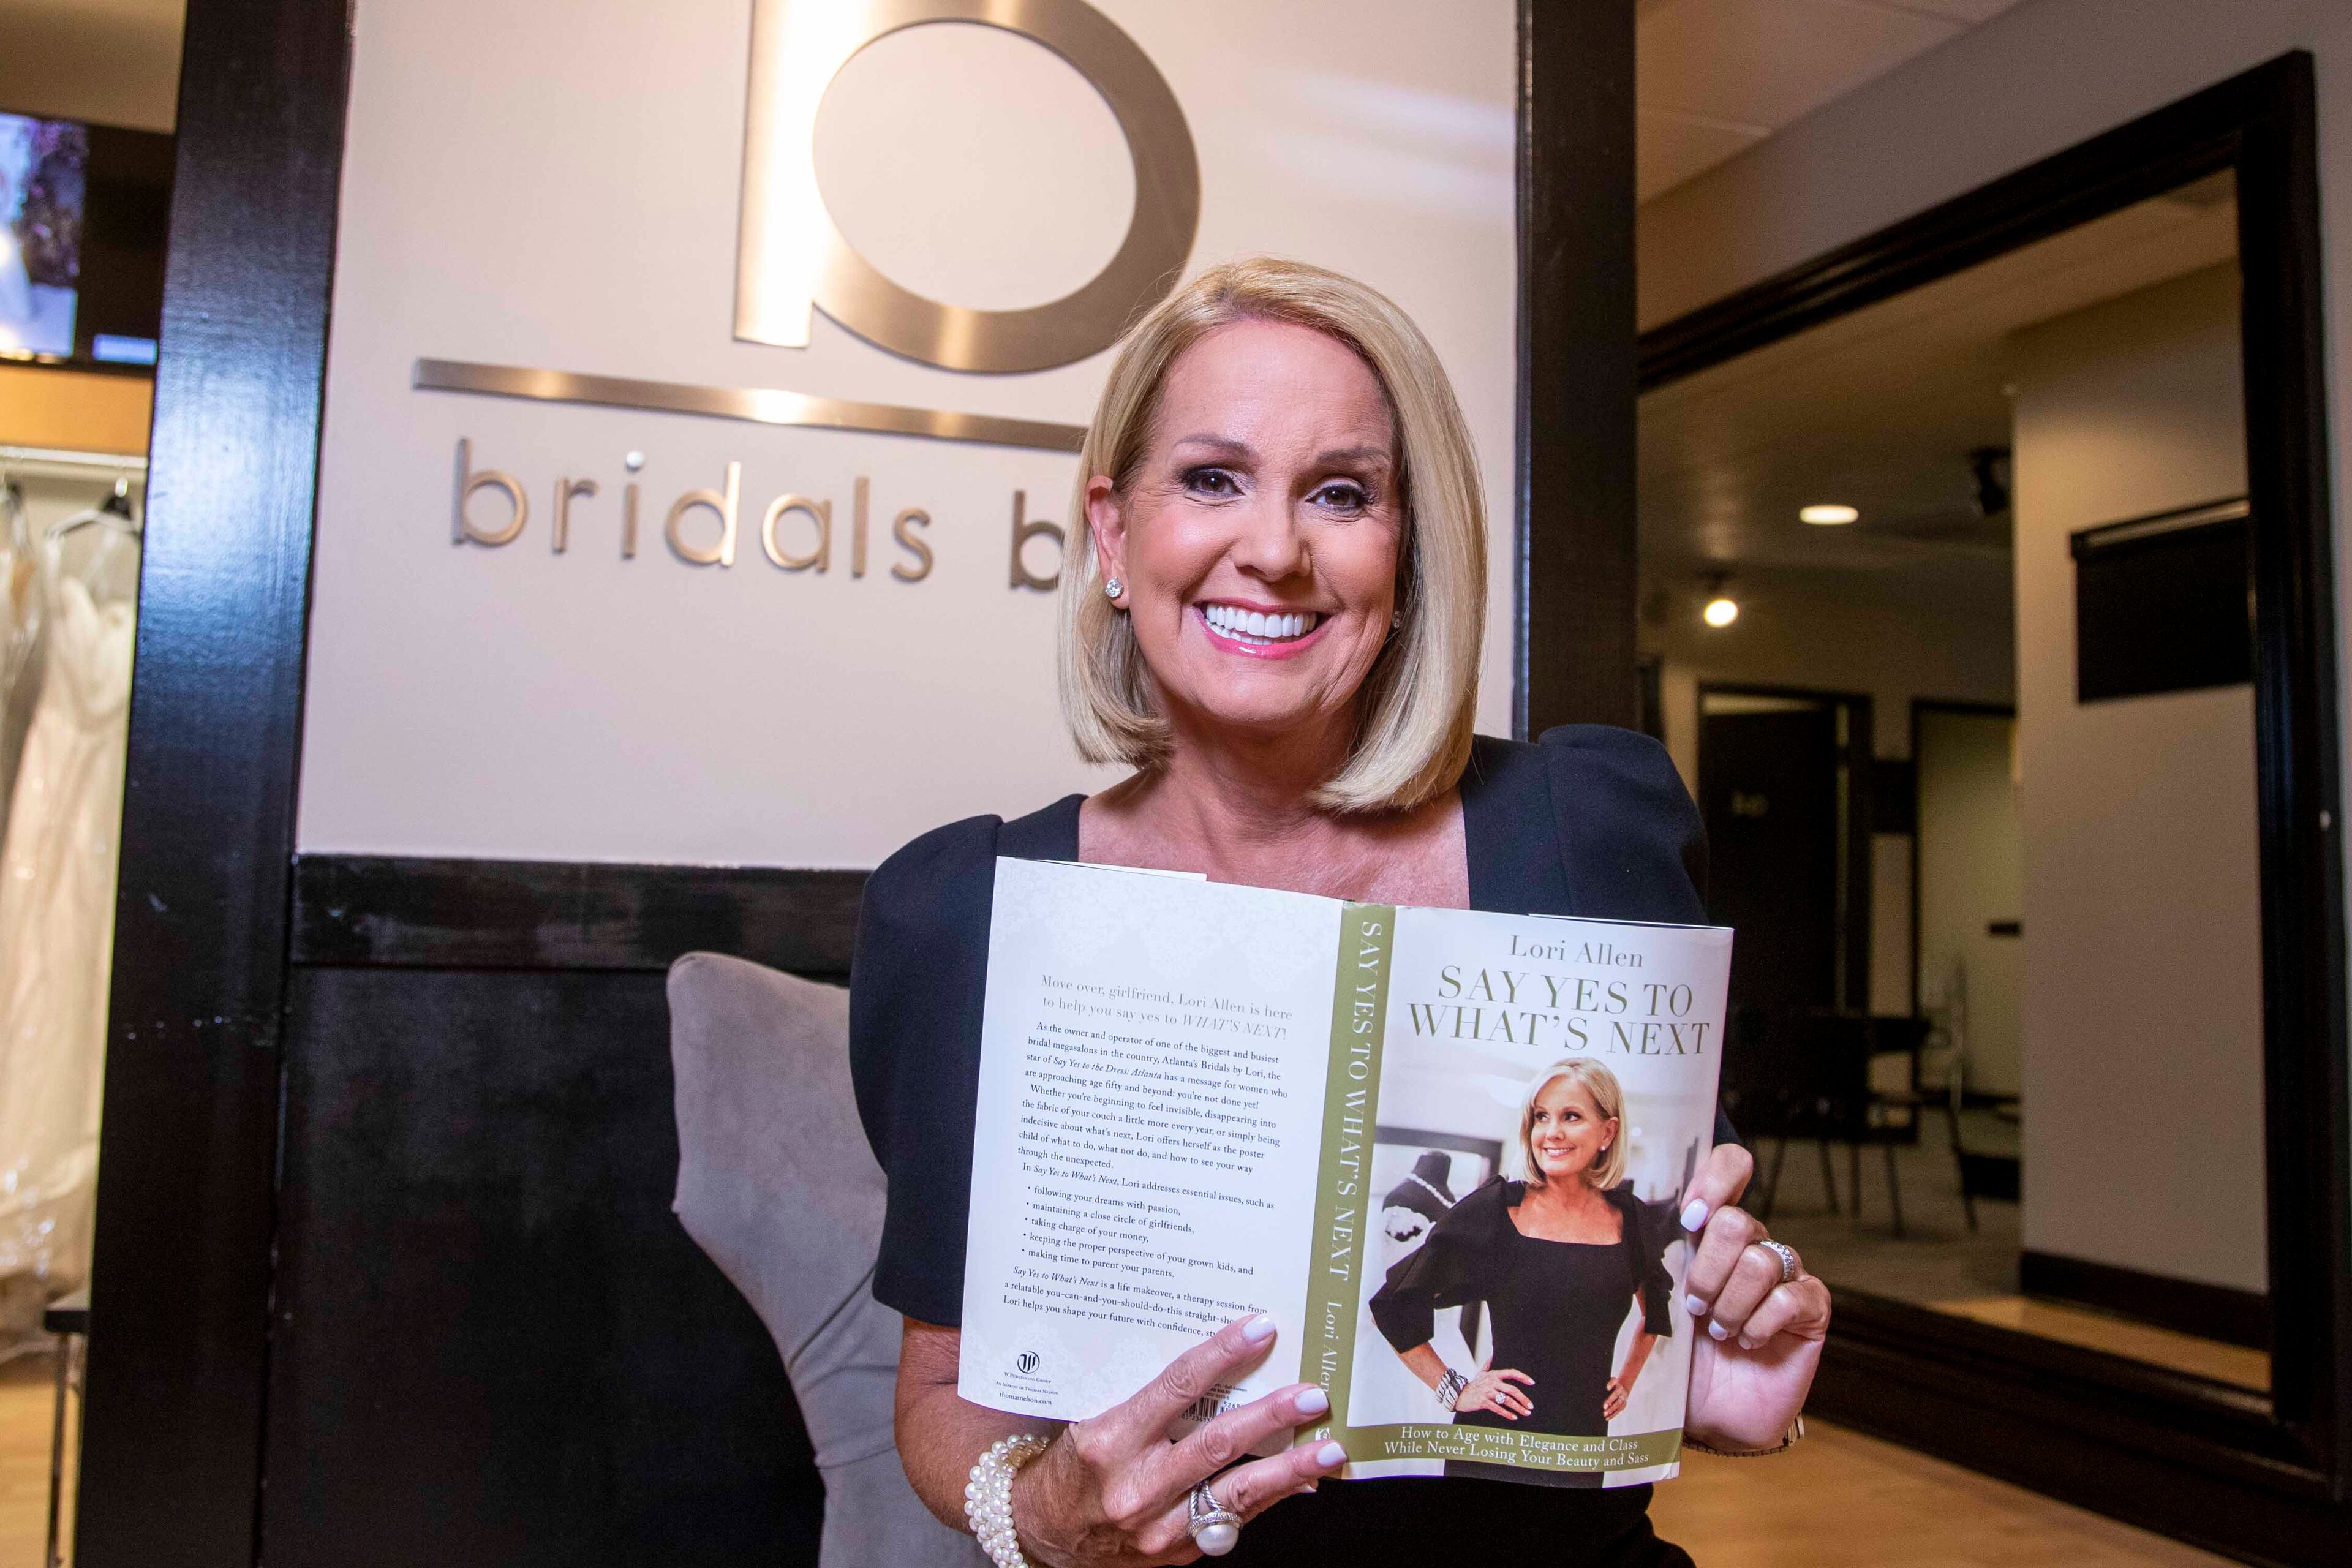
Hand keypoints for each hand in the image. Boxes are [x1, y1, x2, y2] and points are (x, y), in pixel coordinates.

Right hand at [1010, 1313, 1346, 1565]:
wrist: (1041, 1530)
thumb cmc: (1072, 1465)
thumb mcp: (1095, 1419)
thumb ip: (1150, 1400)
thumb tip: (1218, 1371)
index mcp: (1108, 1440)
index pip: (1174, 1388)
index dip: (1221, 1355)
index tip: (1260, 1329)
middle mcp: (1133, 1486)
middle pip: (1215, 1444)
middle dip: (1270, 1417)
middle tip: (1311, 1394)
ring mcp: (1156, 1528)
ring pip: (1235, 1493)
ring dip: (1288, 1469)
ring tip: (1328, 1448)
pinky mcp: (1174, 1554)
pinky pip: (1231, 1521)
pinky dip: (1269, 1499)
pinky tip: (1300, 1482)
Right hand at [1454, 1368, 1533, 1420]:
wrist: (1458, 1394)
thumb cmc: (1472, 1385)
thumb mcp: (1480, 1373)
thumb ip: (1487, 1364)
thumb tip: (1492, 1354)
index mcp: (1494, 1375)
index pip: (1511, 1373)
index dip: (1522, 1377)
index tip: (1532, 1382)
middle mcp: (1492, 1382)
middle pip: (1512, 1389)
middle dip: (1523, 1398)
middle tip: (1531, 1406)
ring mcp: (1487, 1392)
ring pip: (1507, 1400)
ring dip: (1518, 1407)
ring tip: (1526, 1413)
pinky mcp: (1483, 1402)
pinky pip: (1498, 1408)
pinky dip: (1507, 1414)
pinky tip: (1514, 1417)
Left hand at [1601, 1372, 1632, 1419]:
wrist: (1623, 1387)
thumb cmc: (1615, 1384)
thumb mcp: (1613, 1380)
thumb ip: (1611, 1382)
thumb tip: (1608, 1388)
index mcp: (1619, 1389)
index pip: (1616, 1392)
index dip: (1611, 1395)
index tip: (1607, 1391)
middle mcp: (1622, 1395)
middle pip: (1617, 1402)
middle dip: (1611, 1405)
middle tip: (1604, 1408)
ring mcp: (1623, 1401)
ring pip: (1618, 1408)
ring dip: (1612, 1412)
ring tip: (1605, 1415)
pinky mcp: (1623, 1406)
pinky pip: (1618, 1411)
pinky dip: (1613, 1415)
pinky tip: (1607, 1418)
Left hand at [1677, 1144, 1832, 1450]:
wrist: (1712, 1414)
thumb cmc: (1681, 1355)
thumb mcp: (1658, 1303)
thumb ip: (1656, 1260)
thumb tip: (1629, 1220)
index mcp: (1715, 1231)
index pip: (1731, 1168)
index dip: (1716, 1180)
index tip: (1690, 1217)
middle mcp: (1754, 1245)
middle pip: (1737, 1222)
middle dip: (1707, 1269)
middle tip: (1695, 1307)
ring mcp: (1786, 1274)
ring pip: (1758, 1261)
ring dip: (1730, 1304)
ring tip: (1719, 1332)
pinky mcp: (1811, 1308)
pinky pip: (1789, 1297)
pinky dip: (1760, 1323)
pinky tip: (1749, 1341)